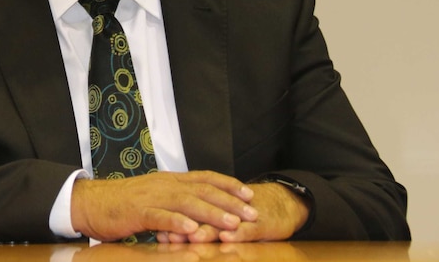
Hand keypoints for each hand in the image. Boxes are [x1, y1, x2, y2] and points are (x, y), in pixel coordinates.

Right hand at [70, 170, 257, 242]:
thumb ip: (175, 201)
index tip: (249, 193)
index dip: (228, 185)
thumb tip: (199, 210)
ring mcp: (151, 197)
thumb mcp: (154, 197)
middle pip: (202, 190)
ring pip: (186, 203)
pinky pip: (160, 217)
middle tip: (251, 213)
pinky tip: (192, 231)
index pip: (204, 178)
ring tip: (231, 224)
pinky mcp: (137, 212)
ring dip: (211, 213)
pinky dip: (177, 223)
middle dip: (229, 201)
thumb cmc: (123, 203)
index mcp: (169, 180)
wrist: (91, 202)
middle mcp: (164, 185)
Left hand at [160, 182, 309, 242]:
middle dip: (184, 224)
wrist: (283, 205)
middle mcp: (226, 206)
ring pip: (222, 221)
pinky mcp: (262, 223)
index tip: (155, 228)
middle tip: (168, 234)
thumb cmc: (246, 212)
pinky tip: (227, 238)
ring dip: (207, 229)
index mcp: (212, 201)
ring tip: (192, 236)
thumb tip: (167, 230)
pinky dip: (237, 233)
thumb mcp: (221, 215)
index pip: (188, 208)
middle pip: (202, 213)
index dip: (173, 217)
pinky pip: (248, 229)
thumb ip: (198, 221)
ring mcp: (244, 215)